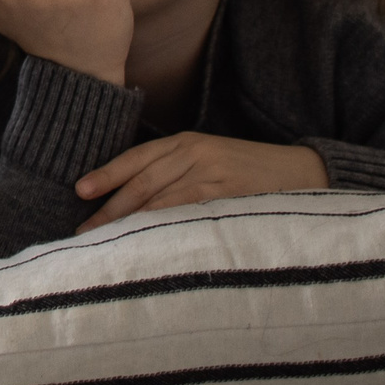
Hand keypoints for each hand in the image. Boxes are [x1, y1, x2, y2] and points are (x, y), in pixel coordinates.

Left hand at [73, 133, 326, 231]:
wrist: (304, 172)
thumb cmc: (250, 171)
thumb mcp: (210, 160)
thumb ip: (176, 172)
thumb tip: (134, 202)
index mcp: (186, 142)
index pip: (137, 158)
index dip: (107, 174)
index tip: (80, 191)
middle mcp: (195, 153)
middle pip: (141, 182)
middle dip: (109, 208)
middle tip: (84, 231)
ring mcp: (212, 175)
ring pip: (159, 200)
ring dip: (129, 223)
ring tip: (105, 242)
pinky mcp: (229, 197)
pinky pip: (187, 213)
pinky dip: (162, 227)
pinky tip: (145, 241)